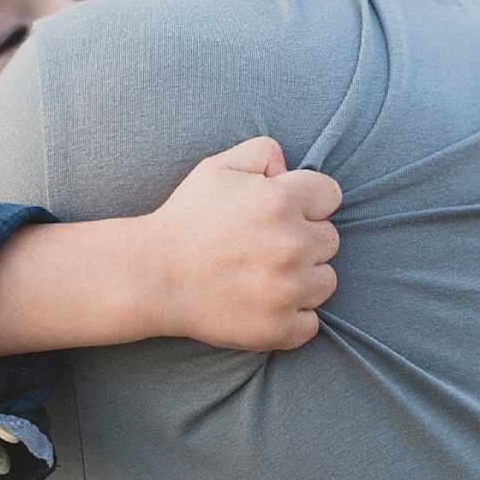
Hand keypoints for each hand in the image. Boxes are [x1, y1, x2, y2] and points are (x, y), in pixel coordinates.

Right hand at [140, 136, 341, 350]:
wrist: (150, 277)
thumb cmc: (184, 221)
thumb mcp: (216, 169)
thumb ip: (261, 152)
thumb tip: (289, 168)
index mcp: (281, 200)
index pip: (330, 196)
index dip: (305, 204)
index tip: (277, 216)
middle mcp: (291, 244)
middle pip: (330, 240)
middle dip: (303, 241)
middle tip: (262, 250)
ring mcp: (287, 290)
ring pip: (325, 282)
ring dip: (301, 280)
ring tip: (260, 278)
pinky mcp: (278, 327)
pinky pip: (310, 323)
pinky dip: (291, 319)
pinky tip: (261, 306)